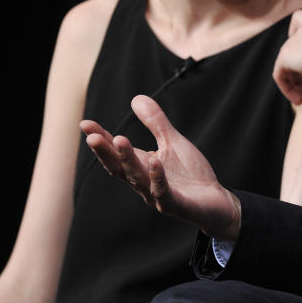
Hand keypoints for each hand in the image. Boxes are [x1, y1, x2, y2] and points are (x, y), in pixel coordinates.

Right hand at [80, 95, 240, 239]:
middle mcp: (144, 183)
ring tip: (119, 140)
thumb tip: (136, 98)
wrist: (216, 201)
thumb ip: (155, 123)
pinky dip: (157, 177)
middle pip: (120, 168)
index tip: (85, 124)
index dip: (101, 139)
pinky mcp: (175, 205)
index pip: (116, 153)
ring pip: (138, 178)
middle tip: (92, 136)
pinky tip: (154, 160)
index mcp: (142, 167)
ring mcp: (157, 196)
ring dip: (127, 160)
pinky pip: (163, 192)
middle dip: (105, 152)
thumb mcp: (172, 142)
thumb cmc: (191, 174)